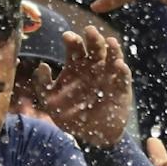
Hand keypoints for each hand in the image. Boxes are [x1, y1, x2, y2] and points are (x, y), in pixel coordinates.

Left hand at [45, 23, 133, 148]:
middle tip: (89, 30)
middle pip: (94, 46)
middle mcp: (93, 66)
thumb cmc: (70, 115)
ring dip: (112, 48)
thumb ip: (42, 84)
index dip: (72, 39)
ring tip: (110, 42)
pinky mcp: (121, 88)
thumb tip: (42, 65)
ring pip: (112, 57)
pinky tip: (119, 65)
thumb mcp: (50, 102)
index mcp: (76, 66)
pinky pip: (123, 77)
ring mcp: (108, 75)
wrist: (91, 135)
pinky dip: (122, 70)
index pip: (75, 47)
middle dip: (93, 37)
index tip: (68, 37)